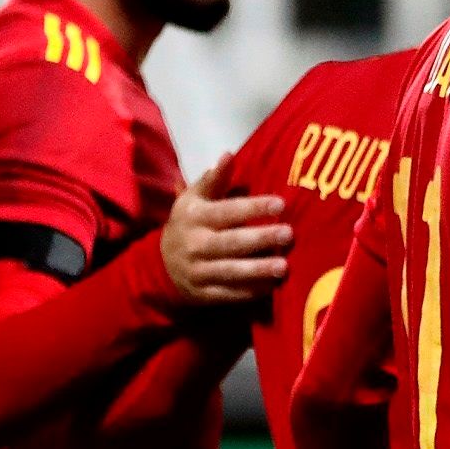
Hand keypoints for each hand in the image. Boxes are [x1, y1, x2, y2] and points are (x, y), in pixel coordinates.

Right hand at [161, 157, 291, 304]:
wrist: (161, 264)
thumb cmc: (189, 223)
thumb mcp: (194, 199)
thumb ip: (214, 180)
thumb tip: (229, 154)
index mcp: (194, 217)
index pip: (227, 211)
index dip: (253, 207)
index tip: (281, 204)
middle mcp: (194, 244)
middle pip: (231, 242)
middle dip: (260, 238)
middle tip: (288, 234)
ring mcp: (198, 271)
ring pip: (230, 271)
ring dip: (258, 269)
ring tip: (284, 266)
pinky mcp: (203, 294)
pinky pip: (228, 293)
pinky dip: (250, 291)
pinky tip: (272, 286)